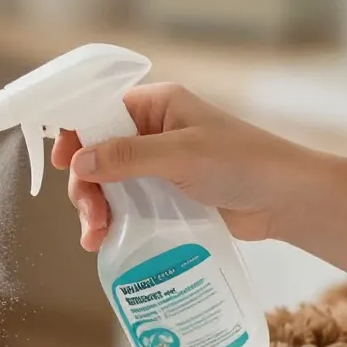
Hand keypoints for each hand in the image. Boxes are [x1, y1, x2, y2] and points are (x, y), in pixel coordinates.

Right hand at [51, 83, 308, 249]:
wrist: (286, 200)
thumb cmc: (242, 163)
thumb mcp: (180, 155)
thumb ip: (127, 156)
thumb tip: (79, 161)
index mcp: (155, 106)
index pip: (98, 111)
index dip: (74, 134)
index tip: (60, 163)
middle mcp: (152, 132)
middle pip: (97, 154)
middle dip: (86, 185)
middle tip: (90, 215)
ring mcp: (158, 165)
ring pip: (108, 184)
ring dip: (96, 209)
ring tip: (95, 238)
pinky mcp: (165, 196)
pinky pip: (127, 205)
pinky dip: (113, 221)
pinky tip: (105, 241)